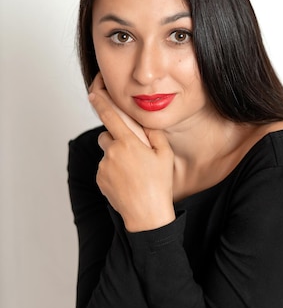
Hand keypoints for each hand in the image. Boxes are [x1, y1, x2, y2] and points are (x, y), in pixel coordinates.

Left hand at [88, 87, 175, 231]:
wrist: (147, 214)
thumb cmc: (159, 184)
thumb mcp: (165, 155)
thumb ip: (154, 134)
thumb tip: (144, 124)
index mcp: (128, 143)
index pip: (110, 116)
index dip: (101, 102)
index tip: (93, 93)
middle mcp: (112, 152)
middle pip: (107, 136)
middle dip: (117, 140)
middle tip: (134, 154)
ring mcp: (104, 167)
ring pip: (107, 154)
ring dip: (116, 158)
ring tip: (134, 173)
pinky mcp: (100, 179)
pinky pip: (105, 169)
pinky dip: (113, 172)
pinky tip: (128, 182)